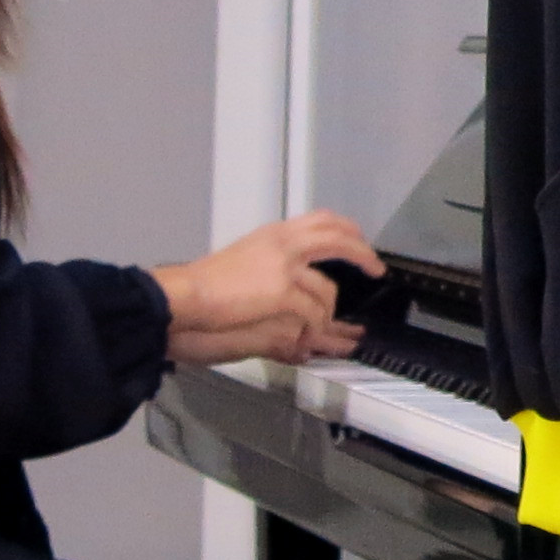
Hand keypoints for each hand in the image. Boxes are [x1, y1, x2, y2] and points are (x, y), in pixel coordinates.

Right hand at [155, 208, 379, 365]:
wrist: (184, 296)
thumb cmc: (205, 285)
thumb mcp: (246, 259)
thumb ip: (273, 262)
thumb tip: (295, 274)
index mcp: (275, 234)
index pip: (323, 220)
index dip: (347, 230)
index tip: (359, 241)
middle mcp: (284, 243)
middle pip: (339, 239)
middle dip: (362, 254)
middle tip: (375, 268)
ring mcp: (285, 267)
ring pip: (327, 291)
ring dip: (327, 315)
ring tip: (324, 329)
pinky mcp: (282, 293)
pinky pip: (312, 314)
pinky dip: (313, 329)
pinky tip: (309, 339)